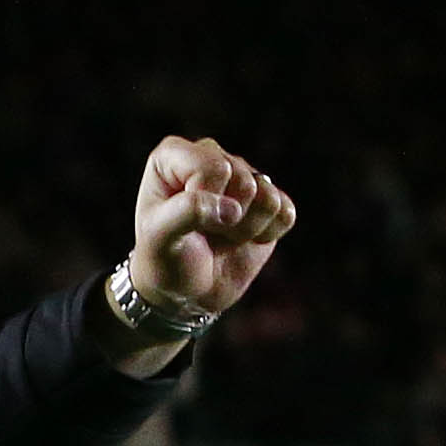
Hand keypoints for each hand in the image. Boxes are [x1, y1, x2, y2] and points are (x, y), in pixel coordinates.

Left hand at [105, 137, 294, 369]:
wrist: (185, 290)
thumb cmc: (163, 259)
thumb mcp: (159, 238)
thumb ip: (189, 212)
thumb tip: (234, 209)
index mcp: (174, 154)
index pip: (213, 168)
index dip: (206, 202)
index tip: (185, 223)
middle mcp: (210, 157)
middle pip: (244, 182)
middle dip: (228, 219)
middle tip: (205, 234)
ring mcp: (242, 176)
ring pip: (268, 197)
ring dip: (247, 228)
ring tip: (222, 235)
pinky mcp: (267, 200)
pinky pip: (286, 211)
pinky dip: (267, 234)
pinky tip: (244, 237)